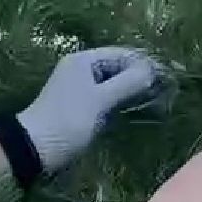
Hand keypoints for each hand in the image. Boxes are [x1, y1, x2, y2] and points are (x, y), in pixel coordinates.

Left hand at [15, 46, 163, 172]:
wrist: (33, 148)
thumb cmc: (67, 120)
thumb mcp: (98, 100)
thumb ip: (126, 83)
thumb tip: (152, 70)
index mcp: (83, 60)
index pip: (122, 53)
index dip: (144, 63)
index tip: (168, 75)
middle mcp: (81, 69)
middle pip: (118, 66)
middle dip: (140, 76)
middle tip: (166, 88)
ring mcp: (80, 87)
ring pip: (113, 82)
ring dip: (132, 88)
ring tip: (157, 98)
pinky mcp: (80, 105)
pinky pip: (106, 96)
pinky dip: (121, 100)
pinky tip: (136, 108)